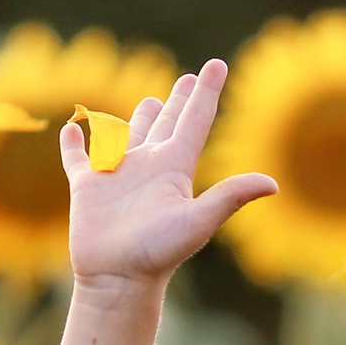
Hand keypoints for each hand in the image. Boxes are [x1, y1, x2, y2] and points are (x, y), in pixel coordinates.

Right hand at [64, 57, 275, 286]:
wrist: (119, 279)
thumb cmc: (158, 252)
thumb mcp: (198, 221)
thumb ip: (230, 197)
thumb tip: (273, 184)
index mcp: (174, 168)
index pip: (195, 121)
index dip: (207, 92)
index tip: (217, 64)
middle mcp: (148, 167)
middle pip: (166, 124)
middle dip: (179, 100)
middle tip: (189, 78)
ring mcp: (117, 176)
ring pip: (128, 135)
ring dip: (137, 118)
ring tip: (147, 101)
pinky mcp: (86, 187)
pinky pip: (78, 158)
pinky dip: (74, 143)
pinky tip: (72, 130)